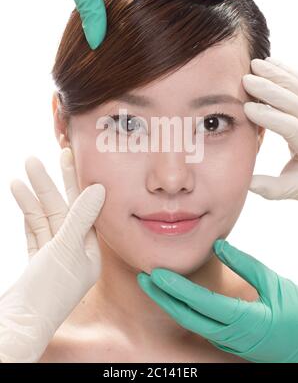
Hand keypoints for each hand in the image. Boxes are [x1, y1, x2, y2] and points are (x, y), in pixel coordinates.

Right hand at [0, 148, 104, 362]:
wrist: (17, 325)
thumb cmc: (46, 293)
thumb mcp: (66, 250)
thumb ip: (80, 218)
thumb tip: (98, 188)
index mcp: (91, 251)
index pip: (87, 209)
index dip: (80, 182)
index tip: (75, 159)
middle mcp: (76, 252)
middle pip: (66, 209)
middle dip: (56, 182)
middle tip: (55, 153)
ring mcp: (54, 256)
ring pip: (47, 216)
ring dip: (37, 192)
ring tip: (28, 167)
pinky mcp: (36, 260)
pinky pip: (34, 228)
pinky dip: (27, 209)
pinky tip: (20, 190)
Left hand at [137, 239, 297, 362]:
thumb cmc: (293, 315)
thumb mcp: (273, 284)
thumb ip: (245, 264)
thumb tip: (219, 245)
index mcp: (243, 320)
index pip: (201, 303)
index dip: (177, 288)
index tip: (157, 274)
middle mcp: (230, 335)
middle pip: (187, 316)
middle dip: (162, 297)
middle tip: (144, 277)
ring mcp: (227, 342)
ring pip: (190, 322)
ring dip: (169, 303)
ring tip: (153, 284)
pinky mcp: (226, 342)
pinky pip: (198, 325)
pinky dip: (182, 309)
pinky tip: (174, 296)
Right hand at [242, 57, 297, 199]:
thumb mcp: (290, 188)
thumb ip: (269, 186)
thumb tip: (246, 181)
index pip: (291, 127)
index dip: (269, 117)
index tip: (247, 108)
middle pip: (295, 102)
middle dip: (270, 90)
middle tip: (247, 79)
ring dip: (277, 74)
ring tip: (256, 64)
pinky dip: (287, 71)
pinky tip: (272, 63)